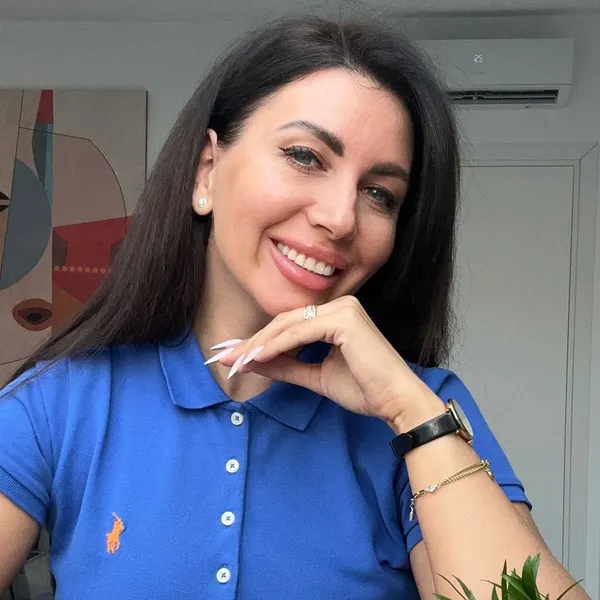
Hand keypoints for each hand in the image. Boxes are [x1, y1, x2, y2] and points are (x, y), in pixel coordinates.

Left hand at [210, 296, 443, 428]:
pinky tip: (257, 358)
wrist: (397, 401)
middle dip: (253, 342)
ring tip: (236, 361)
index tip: (234, 356)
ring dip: (259, 344)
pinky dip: (276, 346)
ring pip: (289, 325)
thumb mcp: (316, 376)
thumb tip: (253, 363)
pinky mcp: (344, 319)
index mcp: (335, 315)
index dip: (260, 341)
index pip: (289, 325)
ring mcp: (343, 309)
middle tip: (225, 358)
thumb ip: (286, 366)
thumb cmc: (365, 389)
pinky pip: (301, 332)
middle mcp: (339, 305)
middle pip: (284, 322)